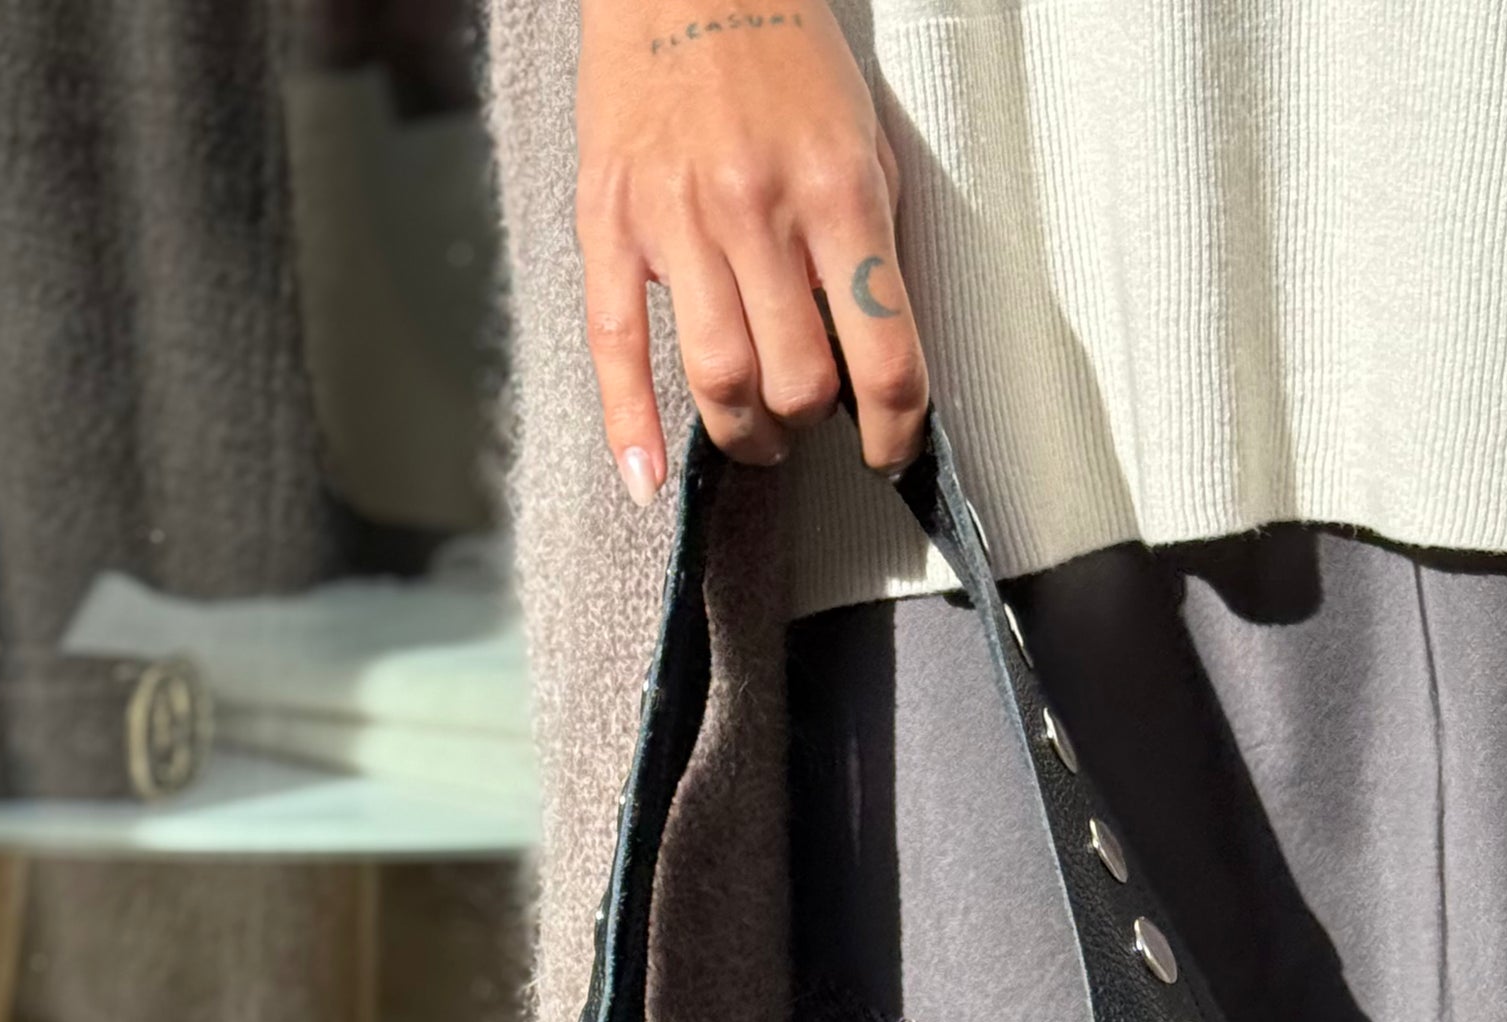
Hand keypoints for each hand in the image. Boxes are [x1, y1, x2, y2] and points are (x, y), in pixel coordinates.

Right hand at [576, 2, 929, 502]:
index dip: (896, 430)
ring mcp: (676, 221)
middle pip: (797, 384)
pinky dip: (630, 428)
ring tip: (761, 435)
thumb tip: (873, 355)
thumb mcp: (862, 140)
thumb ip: (868, 248)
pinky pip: (616, 349)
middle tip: (814, 419)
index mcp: (837, 192)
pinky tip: (646, 480)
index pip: (885, 357)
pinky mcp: (610, 224)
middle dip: (814, 425)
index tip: (891, 449)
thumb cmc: (783, 57)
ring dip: (748, 435)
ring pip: (719, 381)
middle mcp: (757, 211)